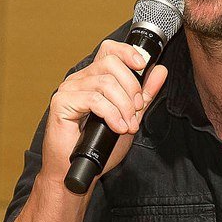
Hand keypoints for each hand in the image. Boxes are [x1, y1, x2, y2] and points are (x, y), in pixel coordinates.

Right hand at [42, 39, 167, 183]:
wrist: (77, 171)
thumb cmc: (100, 147)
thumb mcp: (130, 117)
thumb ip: (144, 95)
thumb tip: (160, 70)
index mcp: (94, 78)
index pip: (110, 49)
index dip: (128, 52)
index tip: (142, 66)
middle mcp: (80, 79)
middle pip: (111, 62)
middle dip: (132, 87)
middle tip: (137, 110)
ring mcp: (69, 89)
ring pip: (105, 82)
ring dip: (124, 105)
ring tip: (128, 125)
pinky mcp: (61, 102)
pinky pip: (94, 99)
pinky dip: (112, 114)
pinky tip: (118, 127)